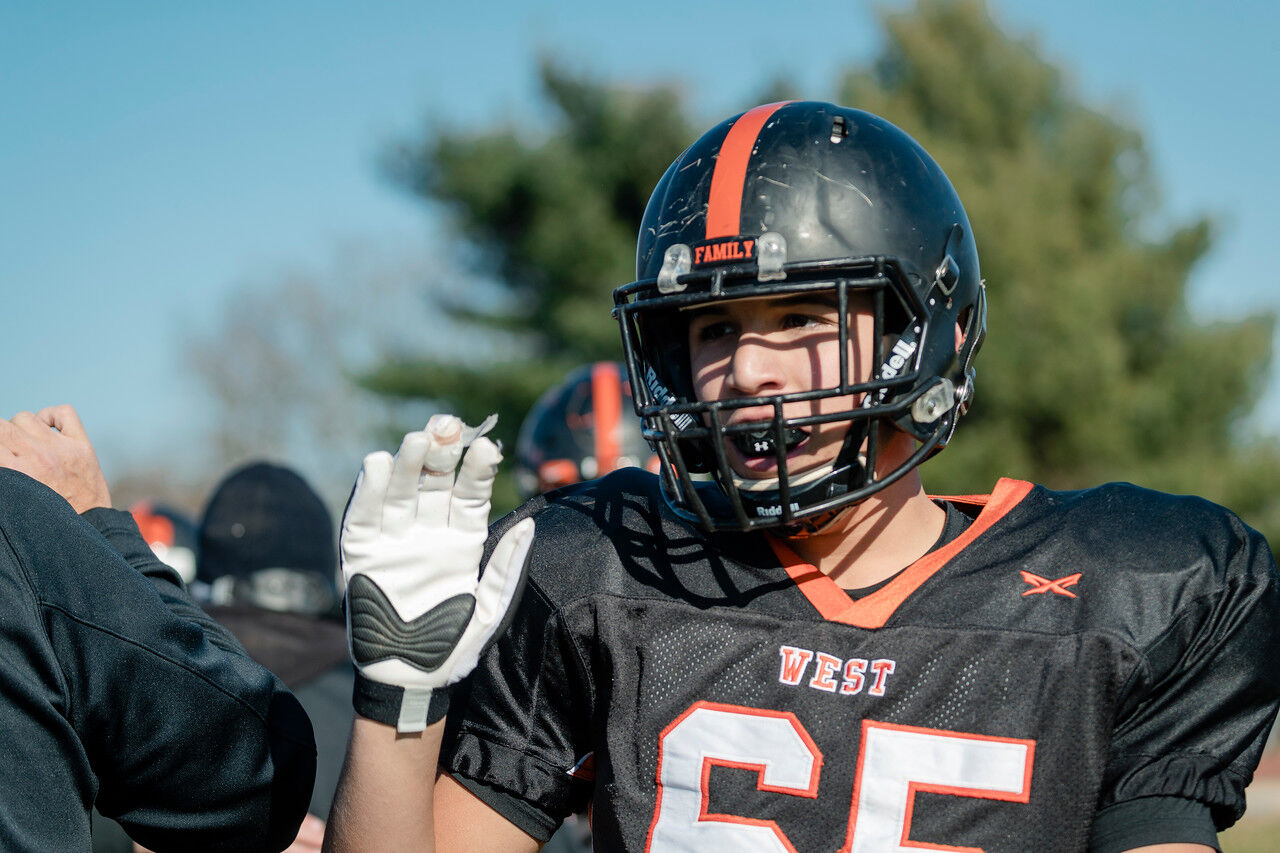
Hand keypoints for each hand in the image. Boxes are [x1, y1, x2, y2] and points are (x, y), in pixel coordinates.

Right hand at [0, 405, 110, 512]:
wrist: (86, 526)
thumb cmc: (46, 519)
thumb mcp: (15, 498)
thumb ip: (5, 474)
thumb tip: (3, 456)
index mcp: (17, 472)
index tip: (3, 455)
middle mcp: (38, 456)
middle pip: (3, 427)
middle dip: (1, 439)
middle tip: (9, 452)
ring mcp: (62, 448)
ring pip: (26, 417)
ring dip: (20, 429)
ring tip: (25, 445)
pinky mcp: (82, 445)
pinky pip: (63, 412)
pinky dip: (51, 415)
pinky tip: (47, 430)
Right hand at [341, 414, 533, 731]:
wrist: (409, 680)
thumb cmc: (453, 645)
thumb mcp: (489, 608)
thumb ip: (506, 567)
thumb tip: (529, 524)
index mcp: (461, 540)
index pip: (470, 493)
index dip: (478, 469)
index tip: (488, 445)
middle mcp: (428, 533)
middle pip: (435, 482)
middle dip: (442, 452)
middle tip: (448, 426)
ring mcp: (394, 541)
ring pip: (401, 491)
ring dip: (408, 464)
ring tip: (417, 440)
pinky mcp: (361, 553)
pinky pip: (364, 517)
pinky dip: (370, 491)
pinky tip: (379, 464)